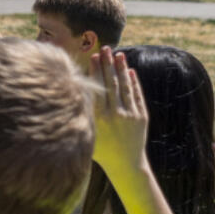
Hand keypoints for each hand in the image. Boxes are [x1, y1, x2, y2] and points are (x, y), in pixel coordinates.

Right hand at [90, 48, 147, 177]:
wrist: (125, 166)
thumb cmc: (100, 152)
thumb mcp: (86, 134)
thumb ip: (83, 116)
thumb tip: (73, 95)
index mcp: (98, 119)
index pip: (97, 89)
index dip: (96, 71)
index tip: (94, 56)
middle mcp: (114, 115)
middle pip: (110, 84)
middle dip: (108, 64)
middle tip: (106, 48)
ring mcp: (129, 115)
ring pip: (124, 87)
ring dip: (122, 69)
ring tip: (120, 54)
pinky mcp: (141, 117)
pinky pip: (136, 96)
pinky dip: (134, 83)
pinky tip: (130, 71)